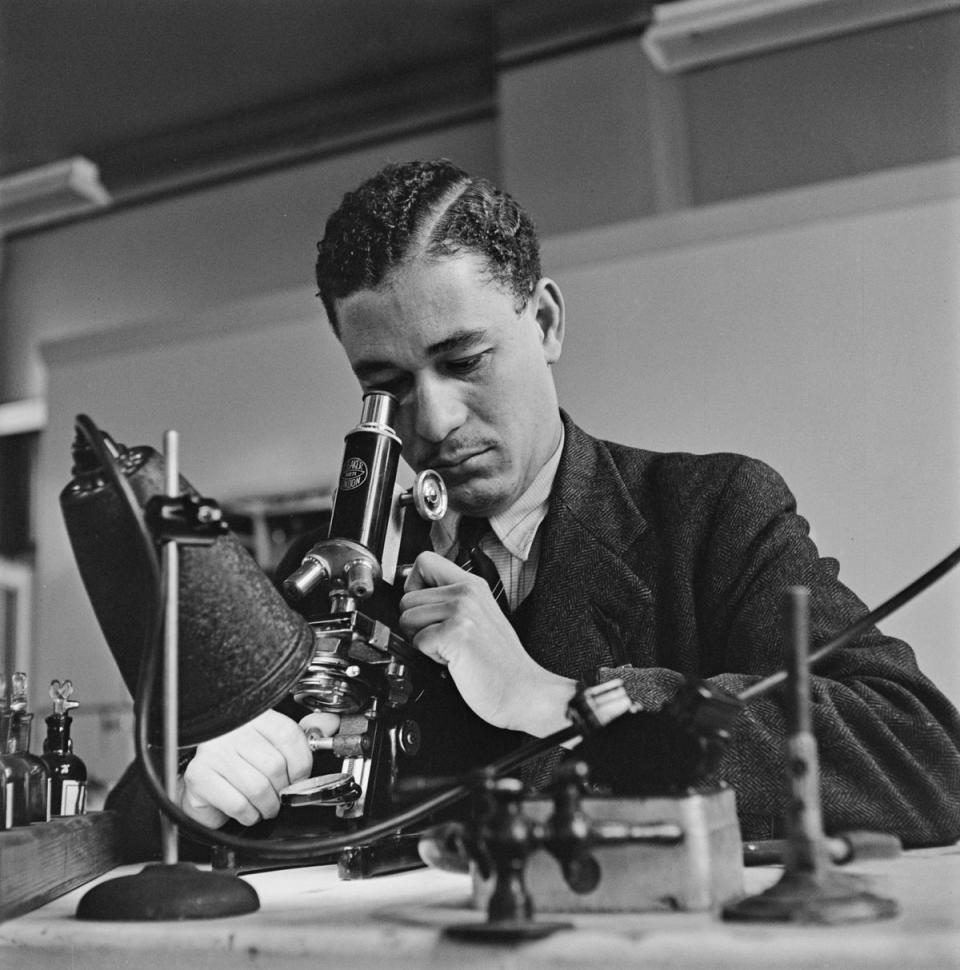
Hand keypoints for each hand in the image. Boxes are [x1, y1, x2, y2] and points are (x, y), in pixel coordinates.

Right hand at [178, 709, 336, 827]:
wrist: (202, 771)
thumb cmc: (241, 757)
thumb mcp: (274, 740)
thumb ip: (305, 733)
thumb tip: (332, 723)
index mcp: (256, 718)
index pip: (289, 737)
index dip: (301, 764)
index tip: (300, 777)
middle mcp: (233, 732)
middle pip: (275, 766)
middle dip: (283, 790)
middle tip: (281, 796)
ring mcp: (214, 753)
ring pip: (257, 788)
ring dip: (268, 806)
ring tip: (266, 806)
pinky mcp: (200, 776)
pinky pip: (237, 804)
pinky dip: (249, 815)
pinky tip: (248, 810)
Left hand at [399, 551, 575, 735]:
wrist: (523, 690)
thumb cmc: (500, 662)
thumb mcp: (478, 616)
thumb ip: (450, 599)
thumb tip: (410, 594)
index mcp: (473, 584)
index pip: (424, 561)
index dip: (414, 585)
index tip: (425, 607)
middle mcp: (467, 592)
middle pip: (407, 596)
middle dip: (416, 623)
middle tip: (444, 639)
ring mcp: (462, 611)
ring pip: (407, 619)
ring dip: (422, 640)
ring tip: (450, 649)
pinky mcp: (455, 634)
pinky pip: (417, 641)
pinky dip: (430, 657)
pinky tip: (454, 660)